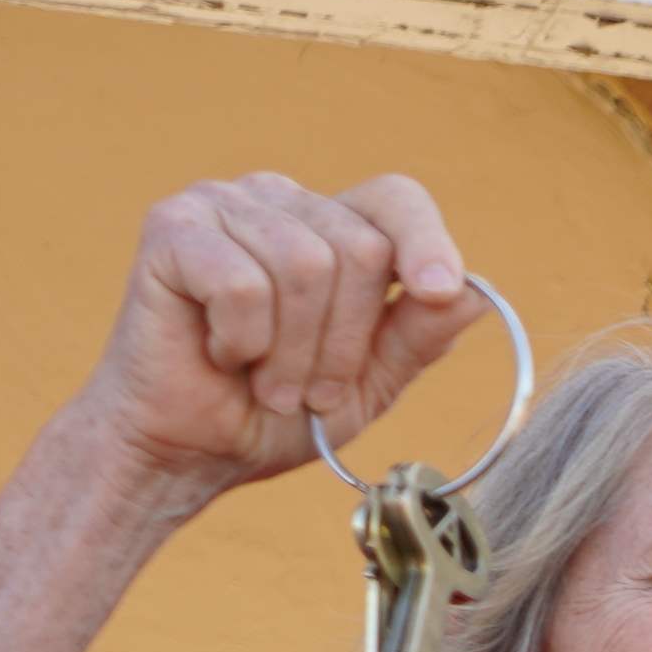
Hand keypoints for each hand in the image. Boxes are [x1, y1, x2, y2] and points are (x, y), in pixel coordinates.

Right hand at [71, 173, 489, 501]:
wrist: (185, 453)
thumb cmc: (271, 414)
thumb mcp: (368, 382)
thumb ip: (418, 336)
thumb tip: (477, 294)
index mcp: (328, 225)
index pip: (396, 199)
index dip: (426, 241)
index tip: (436, 293)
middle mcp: (278, 199)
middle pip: (360, 247)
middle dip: (345, 341)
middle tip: (306, 388)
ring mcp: (223, 204)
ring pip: (304, 266)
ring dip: (292, 352)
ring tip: (264, 380)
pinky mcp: (173, 227)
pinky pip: (243, 285)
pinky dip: (241, 341)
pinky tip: (218, 353)